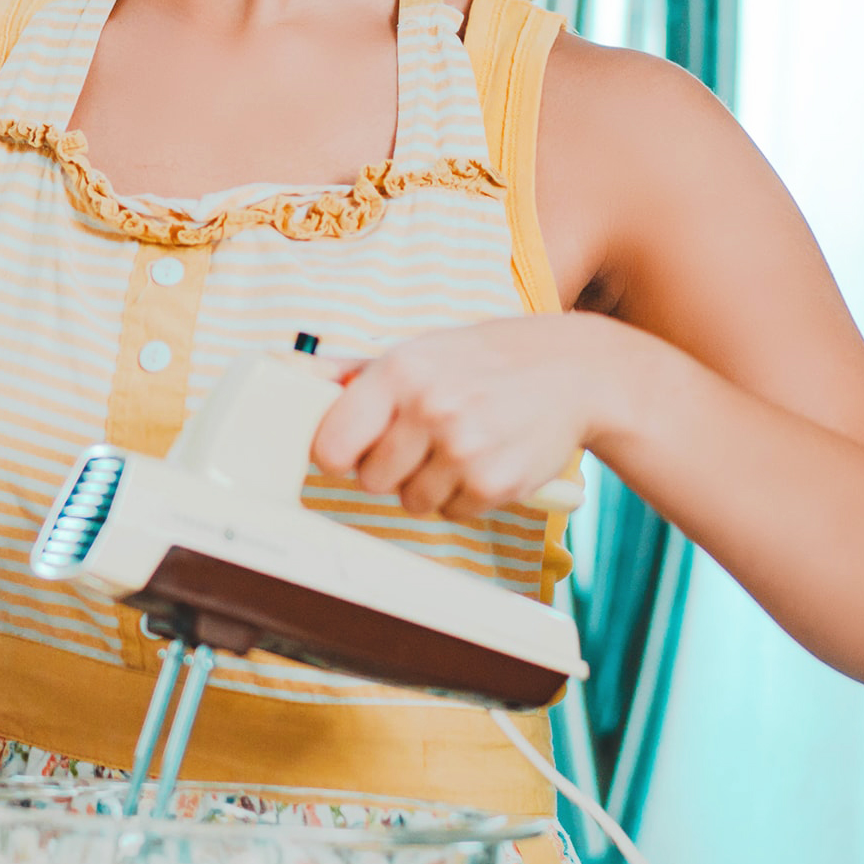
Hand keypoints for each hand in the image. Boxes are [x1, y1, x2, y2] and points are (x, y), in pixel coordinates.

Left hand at [311, 312, 608, 521]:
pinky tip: (487, 457)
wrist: (574, 370)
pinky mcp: (493, 483)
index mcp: (399, 372)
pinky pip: (453, 512)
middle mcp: (428, 409)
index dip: (340, 452)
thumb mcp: (420, 351)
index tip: (353, 448)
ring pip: (411, 502)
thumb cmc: (486, 360)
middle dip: (390, 467)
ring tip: (459, 444)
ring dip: (430, 483)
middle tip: (423, 439)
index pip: (331, 444)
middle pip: (370, 481)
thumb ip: (355, 375)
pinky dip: (465, 495)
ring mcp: (462, 449)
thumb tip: (289, 376)